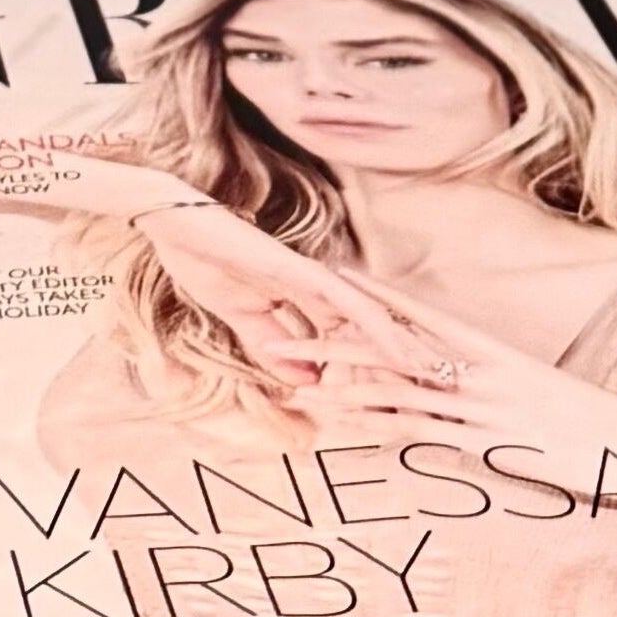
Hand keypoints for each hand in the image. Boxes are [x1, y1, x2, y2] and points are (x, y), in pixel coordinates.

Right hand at [133, 204, 412, 386]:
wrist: (176, 226)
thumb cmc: (207, 262)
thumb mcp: (243, 318)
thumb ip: (274, 347)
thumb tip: (307, 380)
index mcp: (306, 296)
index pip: (351, 336)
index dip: (378, 363)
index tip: (407, 390)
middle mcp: (320, 286)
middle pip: (371, 328)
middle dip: (403, 359)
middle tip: (441, 386)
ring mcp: (314, 277)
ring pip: (371, 319)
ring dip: (404, 348)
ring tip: (435, 374)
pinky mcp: (303, 272)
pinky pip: (348, 306)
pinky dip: (375, 330)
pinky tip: (398, 352)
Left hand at [270, 292, 616, 464]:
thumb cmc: (598, 424)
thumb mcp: (546, 396)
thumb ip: (503, 390)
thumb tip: (470, 391)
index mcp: (501, 354)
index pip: (426, 316)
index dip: (377, 296)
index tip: (332, 279)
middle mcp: (486, 373)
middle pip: (397, 351)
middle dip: (336, 345)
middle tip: (285, 340)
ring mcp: (485, 409)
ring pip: (399, 392)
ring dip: (342, 389)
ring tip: (295, 386)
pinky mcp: (488, 445)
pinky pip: (422, 434)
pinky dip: (380, 429)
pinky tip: (346, 428)